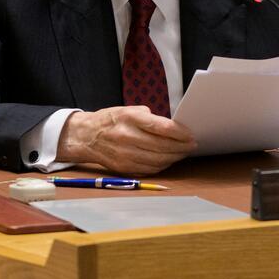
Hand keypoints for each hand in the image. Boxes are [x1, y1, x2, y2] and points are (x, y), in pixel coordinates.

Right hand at [57, 106, 197, 174]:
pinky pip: (150, 169)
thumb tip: (173, 127)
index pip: (162, 128)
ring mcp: (125, 154)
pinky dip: (162, 165)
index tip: (191, 134)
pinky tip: (168, 159)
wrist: (85, 136)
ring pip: (158, 160)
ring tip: (183, 152)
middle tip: (192, 145)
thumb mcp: (127, 109)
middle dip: (182, 147)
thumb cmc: (110, 120)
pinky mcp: (124, 167)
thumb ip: (149, 117)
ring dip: (174, 157)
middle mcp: (126, 137)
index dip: (180, 133)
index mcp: (129, 118)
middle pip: (163, 146)